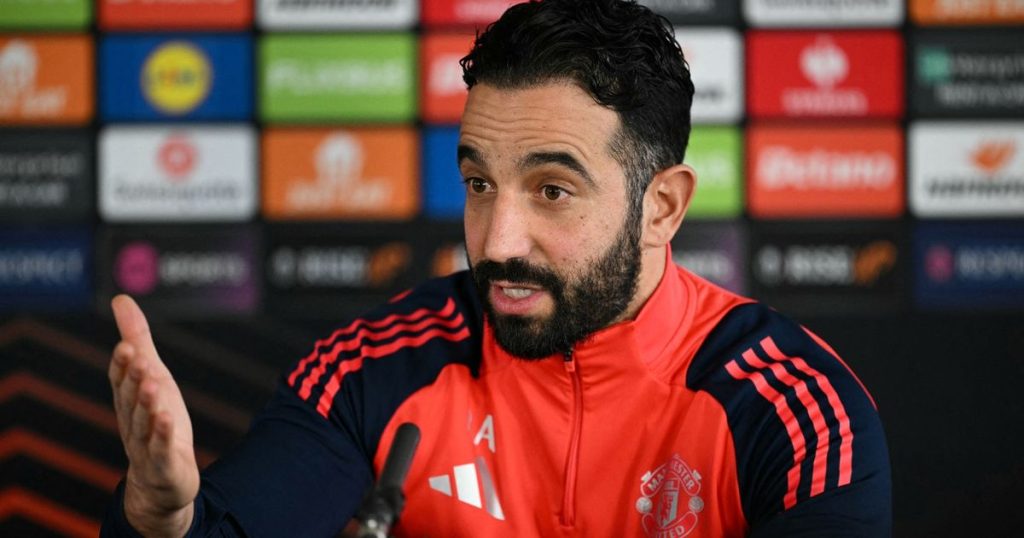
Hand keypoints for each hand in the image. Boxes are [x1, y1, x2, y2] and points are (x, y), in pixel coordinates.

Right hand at [109, 295, 198, 536]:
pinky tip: (167, 418)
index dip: (122, 365)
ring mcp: (145, 444)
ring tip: (153, 384)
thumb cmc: (155, 419)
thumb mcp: (152, 374)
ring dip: (147, 404)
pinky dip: (162, 434)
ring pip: (143, 423)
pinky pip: (160, 449)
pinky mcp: (163, 464)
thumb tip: (121, 299)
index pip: (120, 380)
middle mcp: (132, 421)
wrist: (162, 479)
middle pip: (130, 399)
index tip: (126, 345)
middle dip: (133, 379)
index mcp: (129, 399)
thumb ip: (137, 338)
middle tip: (138, 358)